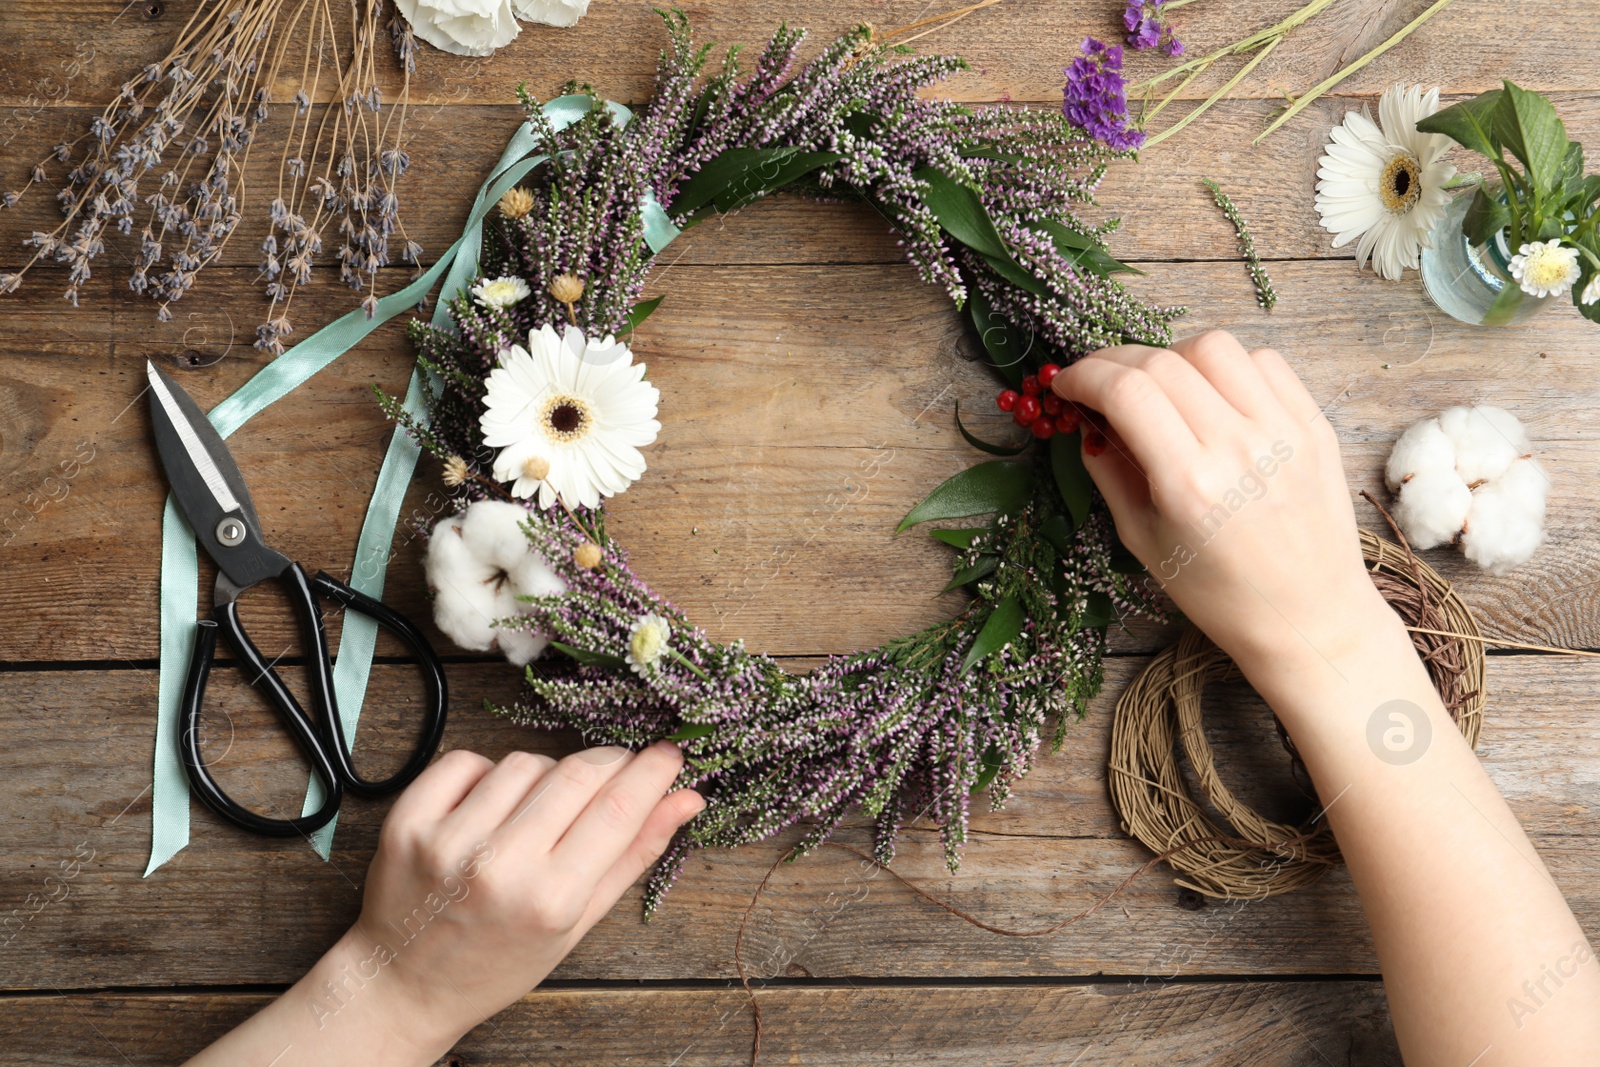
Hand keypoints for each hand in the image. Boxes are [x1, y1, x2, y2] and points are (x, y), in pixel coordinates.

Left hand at [343, 743, 702, 1049]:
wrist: (406, 983)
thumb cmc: (499, 961)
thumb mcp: (578, 922)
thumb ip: (634, 855)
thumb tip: (687, 798)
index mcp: (551, 900)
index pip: (619, 808)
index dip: (653, 771)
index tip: (668, 754)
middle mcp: (500, 867)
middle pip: (577, 774)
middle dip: (608, 764)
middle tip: (614, 773)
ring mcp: (449, 841)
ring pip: (525, 762)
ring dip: (544, 775)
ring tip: (536, 813)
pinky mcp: (408, 823)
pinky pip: (466, 760)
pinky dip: (486, 772)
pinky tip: (489, 807)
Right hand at [1053, 330, 1395, 676]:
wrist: (1307, 616)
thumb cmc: (1220, 593)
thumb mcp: (1143, 541)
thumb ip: (1110, 472)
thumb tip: (1086, 421)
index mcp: (1190, 484)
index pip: (1127, 391)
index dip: (1084, 375)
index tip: (1067, 384)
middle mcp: (1239, 448)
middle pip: (1162, 361)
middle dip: (1115, 361)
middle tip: (1099, 381)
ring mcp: (1283, 431)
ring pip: (1214, 346)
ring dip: (1172, 355)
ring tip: (1162, 386)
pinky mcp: (1312, 425)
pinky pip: (1263, 362)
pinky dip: (1225, 365)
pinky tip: (1211, 393)